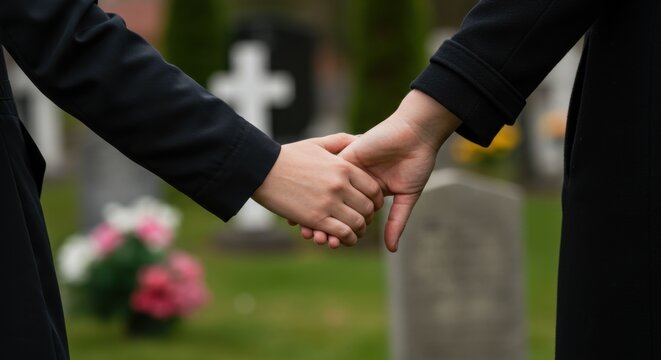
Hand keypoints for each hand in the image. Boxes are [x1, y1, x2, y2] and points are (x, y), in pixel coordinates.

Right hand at [252, 133, 383, 245]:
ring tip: (355, 232)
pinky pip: (342, 233)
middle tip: (363, 221)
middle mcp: (340, 185)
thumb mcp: (318, 144)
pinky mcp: (315, 218)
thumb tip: (360, 139)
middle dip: (368, 217)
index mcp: (343, 167)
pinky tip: (344, 240)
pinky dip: (347, 239)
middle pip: (368, 208)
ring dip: (359, 231)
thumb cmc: (288, 156)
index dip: (376, 200)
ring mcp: (328, 202)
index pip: (373, 189)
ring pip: (357, 223)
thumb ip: (341, 141)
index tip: (371, 205)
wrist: (261, 169)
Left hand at [298, 90, 460, 250]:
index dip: (340, 230)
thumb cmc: (417, 164)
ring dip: (316, 209)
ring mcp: (348, 170)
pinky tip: (305, 203)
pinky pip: (323, 173)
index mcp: (368, 193)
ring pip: (325, 194)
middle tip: (319, 240)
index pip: (350, 215)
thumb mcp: (406, 196)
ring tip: (311, 229)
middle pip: (333, 206)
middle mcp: (355, 183)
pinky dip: (314, 188)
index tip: (332, 244)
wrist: (416, 134)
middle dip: (324, 224)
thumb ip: (396, 221)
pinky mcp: (344, 157)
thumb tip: (391, 250)